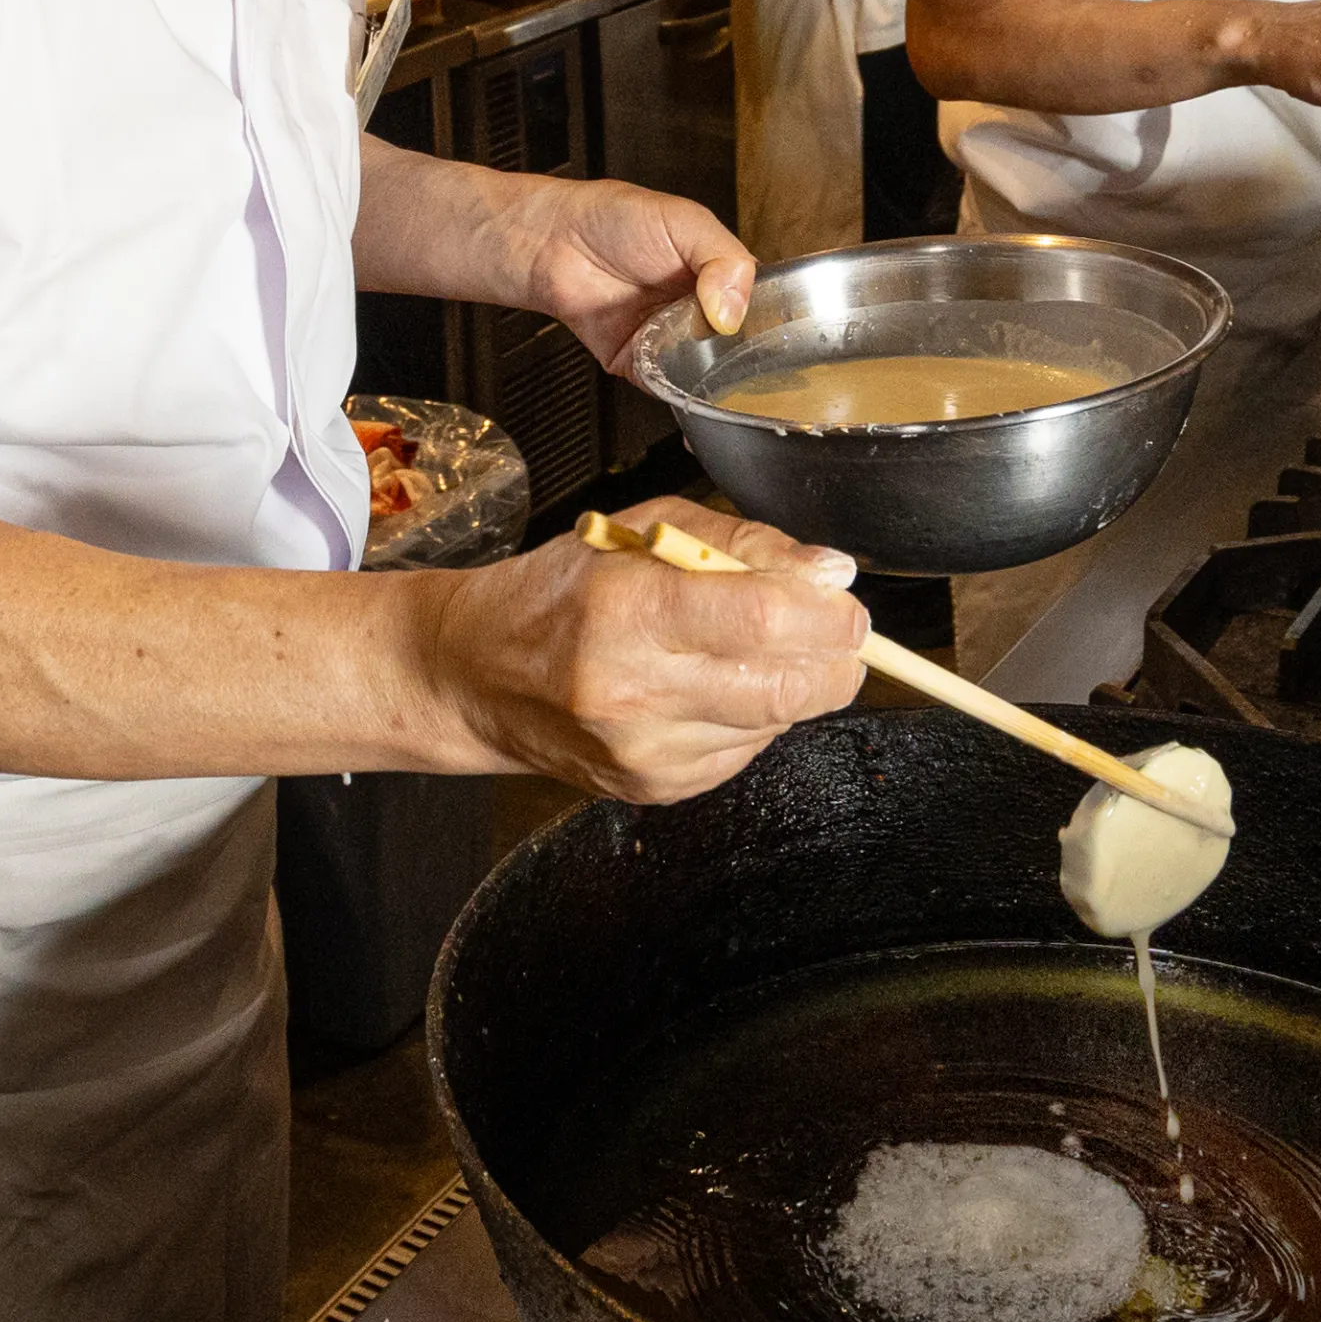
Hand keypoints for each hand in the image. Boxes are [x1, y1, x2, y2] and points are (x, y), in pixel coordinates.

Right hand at [423, 497, 866, 800]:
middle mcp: (635, 692)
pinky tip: (714, 688)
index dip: (826, 612)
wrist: (474, 676)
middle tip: (841, 634)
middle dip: (836, 660)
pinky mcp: (654, 789)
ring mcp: (646, 752)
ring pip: (775, 723)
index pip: (763, 617)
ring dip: (794, 685)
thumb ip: (739, 543)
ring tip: (759, 651)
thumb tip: (827, 571)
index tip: (846, 602)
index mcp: (627, 611)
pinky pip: (745, 751)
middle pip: (786, 687)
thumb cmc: (557, 592)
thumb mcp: (638, 532)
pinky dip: (753, 717)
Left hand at [510, 174, 755, 375]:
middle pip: (740, 348)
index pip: (766, 307)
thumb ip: (722, 258)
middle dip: (743, 353)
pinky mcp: (643, 365)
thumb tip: (732, 310)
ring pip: (708, 373)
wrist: (555, 241)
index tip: (774, 328)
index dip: (773, 320)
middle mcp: (703, 313)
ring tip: (704, 356)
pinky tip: (680, 374)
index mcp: (724, 277)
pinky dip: (675, 388)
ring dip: (710, 372)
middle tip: (736, 344)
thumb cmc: (617, 219)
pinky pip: (668, 387)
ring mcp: (674, 341)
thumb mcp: (684, 220)